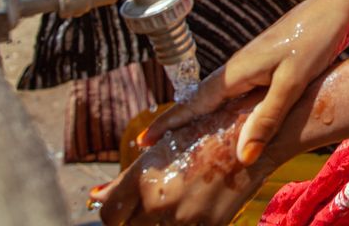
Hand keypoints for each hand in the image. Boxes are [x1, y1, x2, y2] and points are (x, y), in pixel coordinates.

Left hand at [93, 93, 280, 224]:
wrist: (253, 134)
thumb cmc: (206, 132)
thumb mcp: (163, 149)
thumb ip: (126, 179)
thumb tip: (95, 197)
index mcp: (144, 178)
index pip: (109, 215)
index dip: (115, 213)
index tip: (124, 209)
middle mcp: (160, 201)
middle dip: (140, 217)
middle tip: (160, 198)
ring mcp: (186, 218)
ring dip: (164, 220)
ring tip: (184, 197)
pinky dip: (189, 223)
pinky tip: (199, 203)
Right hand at [141, 0, 348, 165]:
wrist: (337, 8)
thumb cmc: (316, 39)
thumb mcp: (292, 82)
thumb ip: (267, 118)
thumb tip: (242, 155)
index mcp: (237, 71)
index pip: (194, 103)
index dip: (169, 123)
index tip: (142, 140)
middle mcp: (238, 69)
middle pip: (200, 102)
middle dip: (177, 123)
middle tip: (151, 148)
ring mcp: (251, 66)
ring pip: (218, 98)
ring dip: (198, 117)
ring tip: (180, 140)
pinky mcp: (266, 67)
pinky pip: (235, 95)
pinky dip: (222, 110)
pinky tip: (225, 122)